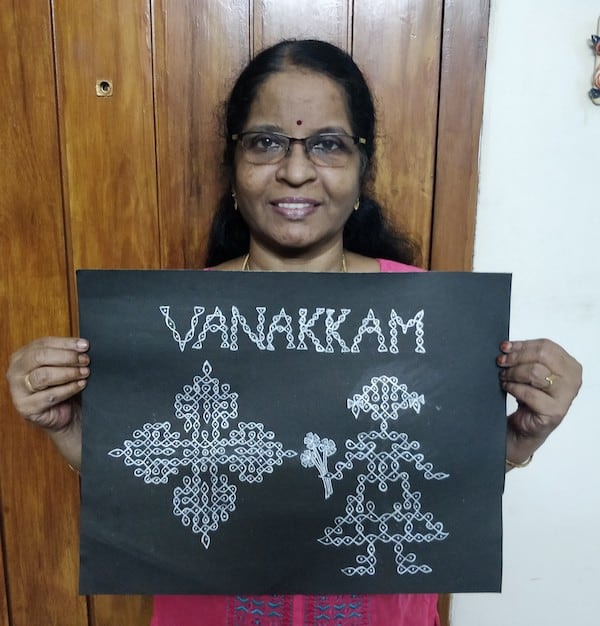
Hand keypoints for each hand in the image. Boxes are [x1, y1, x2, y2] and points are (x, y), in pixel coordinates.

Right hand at [6, 336, 89, 467]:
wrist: (64, 414)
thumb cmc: (62, 386)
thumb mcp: (62, 366)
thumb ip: (66, 353)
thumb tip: (82, 345)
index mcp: (21, 357)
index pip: (42, 344)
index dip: (66, 343)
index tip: (85, 345)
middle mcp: (15, 372)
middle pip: (39, 357)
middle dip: (67, 357)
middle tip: (85, 360)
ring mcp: (18, 391)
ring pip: (43, 376)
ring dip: (68, 373)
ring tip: (85, 373)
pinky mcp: (26, 408)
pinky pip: (50, 395)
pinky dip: (69, 389)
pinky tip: (80, 385)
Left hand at [497, 338, 581, 467]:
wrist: (525, 427)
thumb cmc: (529, 398)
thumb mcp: (530, 372)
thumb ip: (525, 357)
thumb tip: (507, 346)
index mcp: (569, 366)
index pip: (546, 346)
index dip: (522, 345)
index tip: (505, 347)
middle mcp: (572, 380)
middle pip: (542, 356)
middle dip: (516, 358)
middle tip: (501, 362)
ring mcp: (565, 396)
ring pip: (535, 372)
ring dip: (513, 373)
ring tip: (503, 377)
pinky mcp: (554, 411)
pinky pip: (529, 393)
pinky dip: (513, 388)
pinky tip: (506, 387)